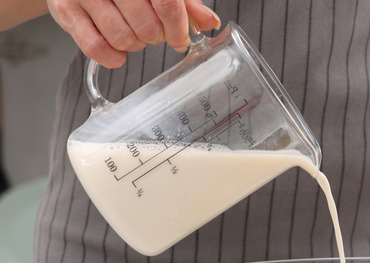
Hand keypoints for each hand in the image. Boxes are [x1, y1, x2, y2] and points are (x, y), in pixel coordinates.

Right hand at [46, 0, 220, 67]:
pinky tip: (116, 50)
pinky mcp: (66, 12)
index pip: (167, 4)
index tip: (179, 39)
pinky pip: (95, 48)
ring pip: (123, 39)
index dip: (178, 28)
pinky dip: (112, 57)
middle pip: (147, 26)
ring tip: (130, 34)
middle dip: (155, 38)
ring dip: (133, 46)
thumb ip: (184, 4)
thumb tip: (209, 22)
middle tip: (151, 33)